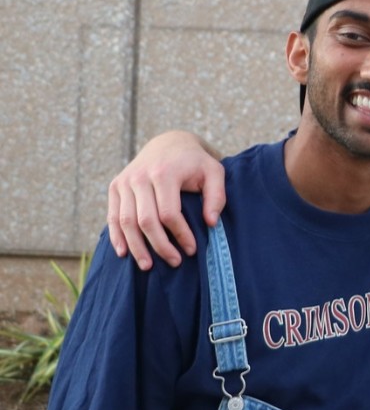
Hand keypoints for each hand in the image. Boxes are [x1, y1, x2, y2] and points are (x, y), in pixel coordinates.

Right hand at [107, 131, 226, 268]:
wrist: (169, 143)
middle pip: (145, 220)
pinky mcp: (115, 186)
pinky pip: (112, 216)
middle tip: (174, 262)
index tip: (192, 250)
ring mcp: (124, 182)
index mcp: (164, 173)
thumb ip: (217, 197)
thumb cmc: (195, 162)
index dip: (180, 235)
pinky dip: (117, 236)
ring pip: (125, 221)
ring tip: (148, 266)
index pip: (169, 213)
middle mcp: (139, 177)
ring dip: (136, 247)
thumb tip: (210, 223)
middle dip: (159, 245)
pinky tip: (123, 253)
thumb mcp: (214, 172)